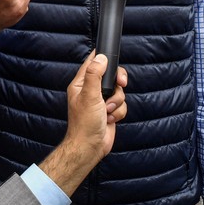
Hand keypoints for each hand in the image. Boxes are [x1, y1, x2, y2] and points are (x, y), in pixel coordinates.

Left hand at [40, 52, 127, 196]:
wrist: (90, 147)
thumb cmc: (84, 123)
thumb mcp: (89, 95)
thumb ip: (94, 75)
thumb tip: (101, 57)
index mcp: (81, 84)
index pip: (93, 63)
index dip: (104, 59)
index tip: (113, 62)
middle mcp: (91, 91)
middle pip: (111, 76)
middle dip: (118, 82)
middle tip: (121, 84)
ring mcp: (101, 101)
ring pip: (119, 91)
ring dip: (117, 102)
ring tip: (107, 111)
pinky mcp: (110, 111)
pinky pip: (122, 105)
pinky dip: (119, 112)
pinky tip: (110, 119)